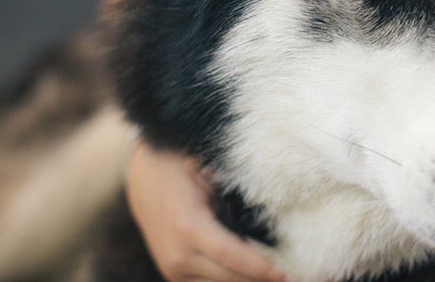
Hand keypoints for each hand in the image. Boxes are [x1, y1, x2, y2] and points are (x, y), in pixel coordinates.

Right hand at [125, 138, 286, 281]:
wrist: (142, 174)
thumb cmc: (179, 164)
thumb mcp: (207, 167)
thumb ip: (234, 187)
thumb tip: (273, 198)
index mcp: (187, 227)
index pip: (231, 256)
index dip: (260, 268)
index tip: (284, 274)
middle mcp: (177, 255)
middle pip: (229, 277)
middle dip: (259, 278)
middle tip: (291, 275)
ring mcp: (172, 268)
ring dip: (247, 280)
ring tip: (274, 273)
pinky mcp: (173, 273)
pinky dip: (231, 278)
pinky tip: (252, 271)